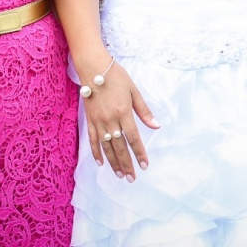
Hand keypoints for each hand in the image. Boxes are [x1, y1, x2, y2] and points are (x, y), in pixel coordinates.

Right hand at [81, 60, 158, 180]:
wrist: (93, 68)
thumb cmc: (116, 77)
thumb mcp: (134, 91)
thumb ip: (144, 110)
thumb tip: (156, 126)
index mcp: (124, 112)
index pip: (133, 138)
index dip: (139, 153)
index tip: (144, 165)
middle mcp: (110, 120)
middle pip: (119, 147)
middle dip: (127, 164)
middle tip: (132, 178)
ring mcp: (98, 121)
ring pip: (106, 147)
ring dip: (113, 162)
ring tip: (120, 175)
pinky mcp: (90, 120)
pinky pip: (93, 140)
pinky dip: (96, 153)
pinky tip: (101, 163)